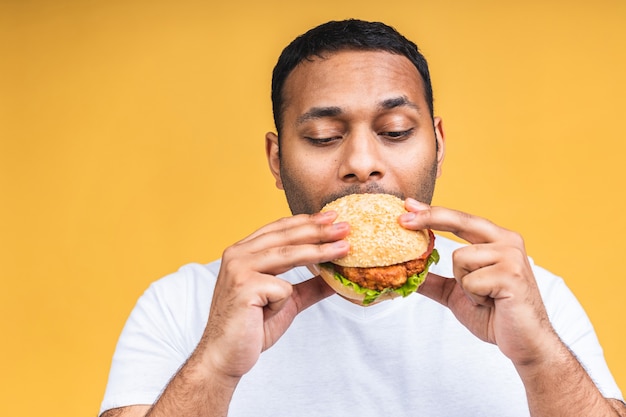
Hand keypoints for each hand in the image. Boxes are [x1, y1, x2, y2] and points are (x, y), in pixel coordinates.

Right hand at [197, 211, 349, 381]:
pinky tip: (265, 314)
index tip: (332, 217)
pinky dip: (283, 303)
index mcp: (243, 252)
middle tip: (346, 228)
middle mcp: (237, 254)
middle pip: (285, 236)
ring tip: (345, 249)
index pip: (278, 229)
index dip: (306, 221)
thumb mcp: (287, 302)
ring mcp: (238, 268)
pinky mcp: (243, 287)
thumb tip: (337, 277)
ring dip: (320, 251)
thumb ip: (308, 286)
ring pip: (288, 254)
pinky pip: (282, 288)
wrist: (226, 357)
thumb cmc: (251, 328)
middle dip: (318, 231)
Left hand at [400, 198, 560, 366]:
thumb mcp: (457, 294)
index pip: (460, 220)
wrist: (525, 343)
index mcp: (497, 240)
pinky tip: (493, 303)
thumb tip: (407, 273)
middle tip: (402, 219)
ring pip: (459, 258)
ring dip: (464, 285)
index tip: (408, 205)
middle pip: (460, 221)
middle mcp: (507, 241)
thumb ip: (435, 280)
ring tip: (485, 297)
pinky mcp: (511, 275)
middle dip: (430, 218)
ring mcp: (511, 256)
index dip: (432, 212)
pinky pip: (470, 281)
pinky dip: (474, 297)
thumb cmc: (496, 315)